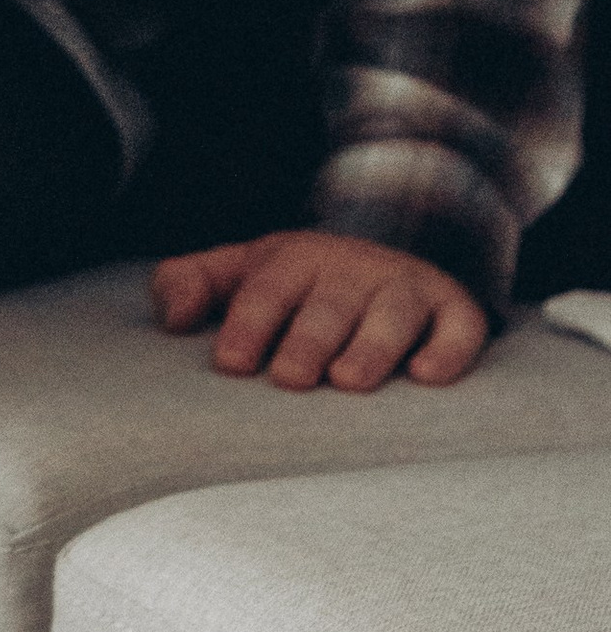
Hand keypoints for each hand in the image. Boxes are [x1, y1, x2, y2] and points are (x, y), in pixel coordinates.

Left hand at [150, 231, 488, 391]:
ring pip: (393, 314)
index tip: (232, 363)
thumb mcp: (238, 270)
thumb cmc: (293, 282)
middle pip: (329, 305)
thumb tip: (171, 317)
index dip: (249, 324)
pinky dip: (450, 349)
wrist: (379, 251)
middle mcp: (352, 270)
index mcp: (294, 260)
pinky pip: (459, 327)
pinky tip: (428, 376)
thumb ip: (189, 284)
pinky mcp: (453, 309)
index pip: (267, 290)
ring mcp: (405, 287)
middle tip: (292, 378)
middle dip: (309, 340)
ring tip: (350, 381)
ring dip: (373, 346)